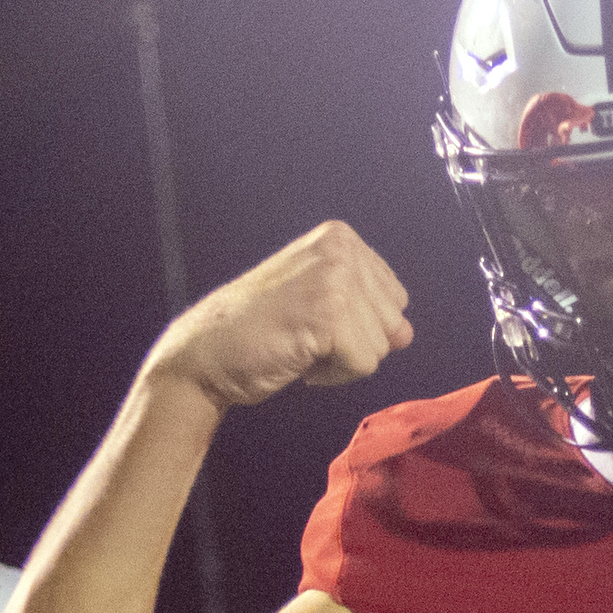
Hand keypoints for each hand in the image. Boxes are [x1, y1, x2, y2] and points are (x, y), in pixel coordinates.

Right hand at [152, 220, 413, 409]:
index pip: (395, 297)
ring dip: (343, 360)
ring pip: (381, 346)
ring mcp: (335, 279)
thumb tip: (406, 333)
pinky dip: (334, 375)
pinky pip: (364, 364)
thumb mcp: (319, 302)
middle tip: (304, 335)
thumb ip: (366, 309)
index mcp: (340, 237)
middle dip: (355, 342)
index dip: (360, 323)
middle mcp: (340, 248)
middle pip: (393, 321)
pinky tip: (300, 360)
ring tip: (299, 345)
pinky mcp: (329, 314)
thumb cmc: (258, 330)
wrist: (205, 354)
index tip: (314, 321)